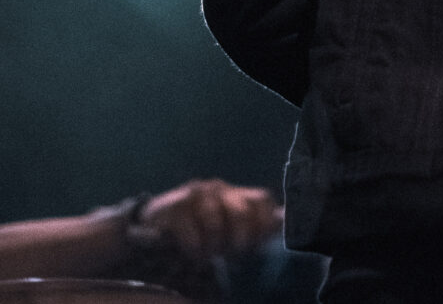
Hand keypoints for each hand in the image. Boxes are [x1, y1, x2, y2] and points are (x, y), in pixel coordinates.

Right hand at [138, 178, 281, 260]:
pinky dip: (194, 250)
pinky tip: (192, 253)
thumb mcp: (231, 231)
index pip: (263, 200)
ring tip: (208, 253)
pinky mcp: (175, 206)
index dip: (264, 224)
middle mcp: (219, 188)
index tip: (257, 245)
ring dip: (212, 246)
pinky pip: (192, 233)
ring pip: (215, 223)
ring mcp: (196, 194)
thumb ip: (257, 227)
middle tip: (231, 253)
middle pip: (241, 211)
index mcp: (237, 194)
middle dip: (238, 239)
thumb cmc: (202, 231)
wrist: (156, 226)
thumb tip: (286, 224)